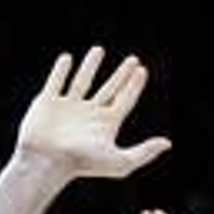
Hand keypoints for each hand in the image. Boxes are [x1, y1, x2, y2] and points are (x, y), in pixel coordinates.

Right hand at [14, 48, 171, 185]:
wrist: (47, 162)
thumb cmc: (82, 163)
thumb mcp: (119, 162)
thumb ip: (143, 153)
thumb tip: (167, 144)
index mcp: (105, 125)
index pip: (125, 101)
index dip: (134, 86)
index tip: (142, 70)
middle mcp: (88, 115)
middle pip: (110, 90)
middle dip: (121, 75)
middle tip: (133, 60)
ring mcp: (67, 108)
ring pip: (82, 82)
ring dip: (91, 66)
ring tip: (99, 49)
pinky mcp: (47, 103)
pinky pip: (55, 83)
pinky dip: (59, 71)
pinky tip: (67, 59)